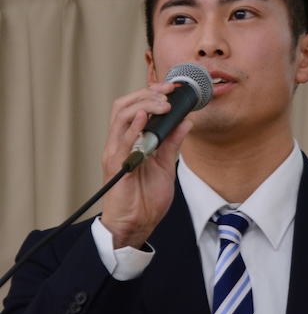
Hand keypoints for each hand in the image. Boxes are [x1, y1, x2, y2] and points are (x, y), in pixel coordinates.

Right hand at [100, 82, 191, 248]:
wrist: (136, 225)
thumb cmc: (146, 198)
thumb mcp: (166, 165)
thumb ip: (172, 142)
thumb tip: (186, 121)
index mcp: (130, 140)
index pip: (135, 107)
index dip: (151, 93)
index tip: (172, 88)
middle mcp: (120, 142)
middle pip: (124, 105)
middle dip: (147, 93)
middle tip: (168, 92)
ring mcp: (116, 152)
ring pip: (121, 117)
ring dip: (143, 105)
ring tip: (162, 103)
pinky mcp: (116, 165)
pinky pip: (122, 141)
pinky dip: (133, 127)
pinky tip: (145, 118)